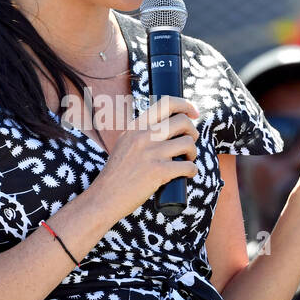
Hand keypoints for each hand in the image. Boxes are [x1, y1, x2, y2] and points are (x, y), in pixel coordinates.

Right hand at [94, 95, 200, 220]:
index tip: (194, 113)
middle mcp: (143, 136)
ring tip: (187, 160)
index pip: (166, 103)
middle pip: (182, 121)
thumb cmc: (117, 174)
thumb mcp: (124, 143)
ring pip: (188, 143)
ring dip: (193, 152)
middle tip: (190, 143)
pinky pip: (188, 166)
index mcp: (136, 127)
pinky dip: (192, 170)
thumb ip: (140, 133)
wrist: (104, 196)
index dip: (185, 105)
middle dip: (193, 132)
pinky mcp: (158, 171)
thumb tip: (165, 128)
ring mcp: (151, 153)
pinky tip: (188, 174)